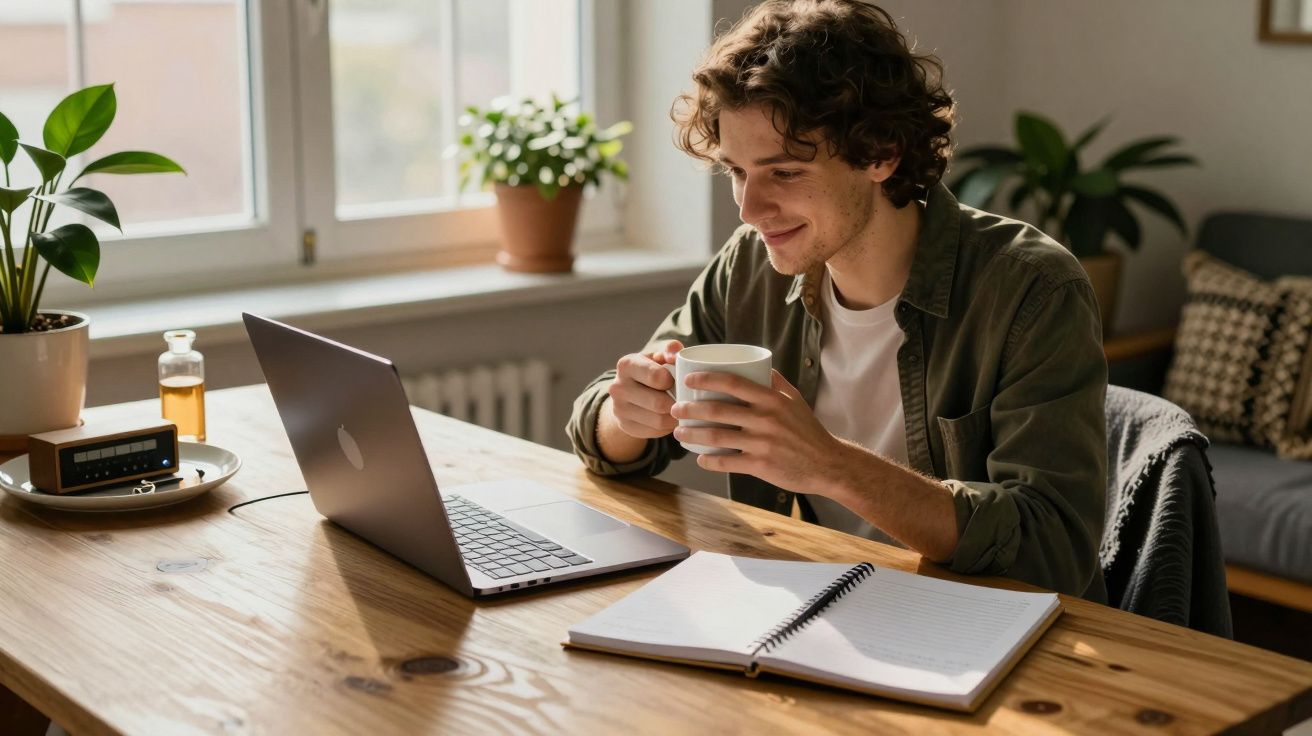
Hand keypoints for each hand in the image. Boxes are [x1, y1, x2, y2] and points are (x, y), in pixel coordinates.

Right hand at [605, 340, 681, 439]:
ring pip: (659, 421)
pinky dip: (667, 427)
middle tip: (686, 400)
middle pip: (659, 403)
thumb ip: (670, 350)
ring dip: (675, 417)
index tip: (677, 380)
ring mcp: (619, 409)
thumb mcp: (659, 356)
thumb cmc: (651, 369)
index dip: (673, 381)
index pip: (656, 377)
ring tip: (682, 410)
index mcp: (626, 365)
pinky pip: (655, 432)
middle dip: (677, 403)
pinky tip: (670, 418)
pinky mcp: (625, 426)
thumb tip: (676, 350)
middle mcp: (617, 387)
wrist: (628, 391)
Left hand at [670, 369, 849, 495]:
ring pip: (717, 436)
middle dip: (690, 408)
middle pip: (718, 409)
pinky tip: (700, 459)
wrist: (827, 464)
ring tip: (679, 432)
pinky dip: (709, 461)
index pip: (732, 382)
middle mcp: (766, 418)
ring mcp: (762, 443)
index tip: (689, 379)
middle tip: (676, 409)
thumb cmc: (809, 430)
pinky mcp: (761, 465)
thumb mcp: (795, 400)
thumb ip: (776, 382)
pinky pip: (727, 462)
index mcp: (771, 399)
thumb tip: (760, 366)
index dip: (706, 378)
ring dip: (692, 434)